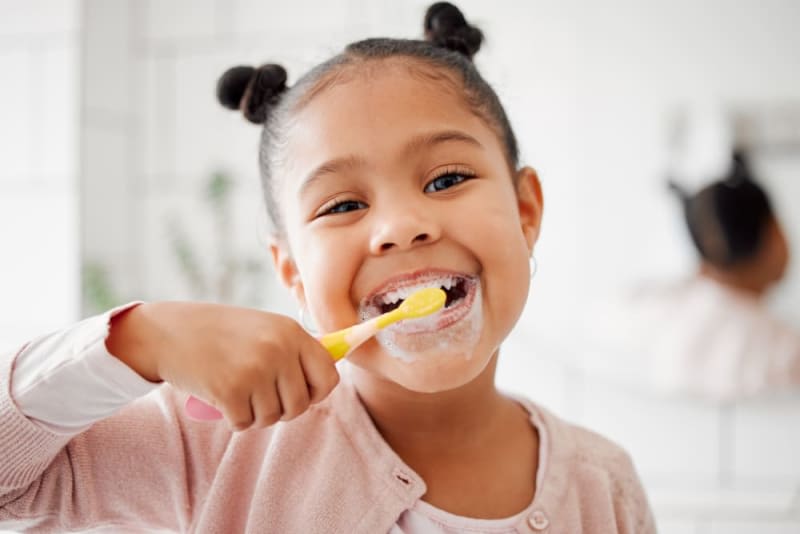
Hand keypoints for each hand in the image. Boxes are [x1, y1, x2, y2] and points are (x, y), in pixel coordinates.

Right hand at [106, 302, 338, 430]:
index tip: (300, 393)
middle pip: (300, 404)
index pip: (328, 376)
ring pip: (273, 417)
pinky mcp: (231, 390)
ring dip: (255, 413)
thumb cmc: (218, 333)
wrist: (167, 331)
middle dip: (282, 409)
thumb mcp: (264, 329)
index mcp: (291, 332)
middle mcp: (278, 349)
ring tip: (237, 391)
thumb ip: (294, 351)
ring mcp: (255, 369)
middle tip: (259, 396)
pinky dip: (233, 418)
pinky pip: (245, 423)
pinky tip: (220, 396)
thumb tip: (327, 381)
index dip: (316, 392)